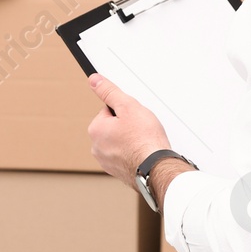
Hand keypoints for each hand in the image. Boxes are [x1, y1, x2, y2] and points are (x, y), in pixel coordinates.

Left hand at [87, 74, 185, 198]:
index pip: (109, 110)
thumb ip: (109, 91)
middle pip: (113, 127)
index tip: (134, 118)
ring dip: (129, 140)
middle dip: (126, 126)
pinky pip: (124, 155)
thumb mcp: (128, 106)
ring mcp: (106, 161)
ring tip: (142, 142)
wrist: (156, 167)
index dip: (125, 111)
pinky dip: (132, 153)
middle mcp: (96, 147)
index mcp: (95, 130)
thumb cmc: (144, 139)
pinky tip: (142, 153)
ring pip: (119, 141)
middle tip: (140, 130)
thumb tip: (94, 80)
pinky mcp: (117, 171)